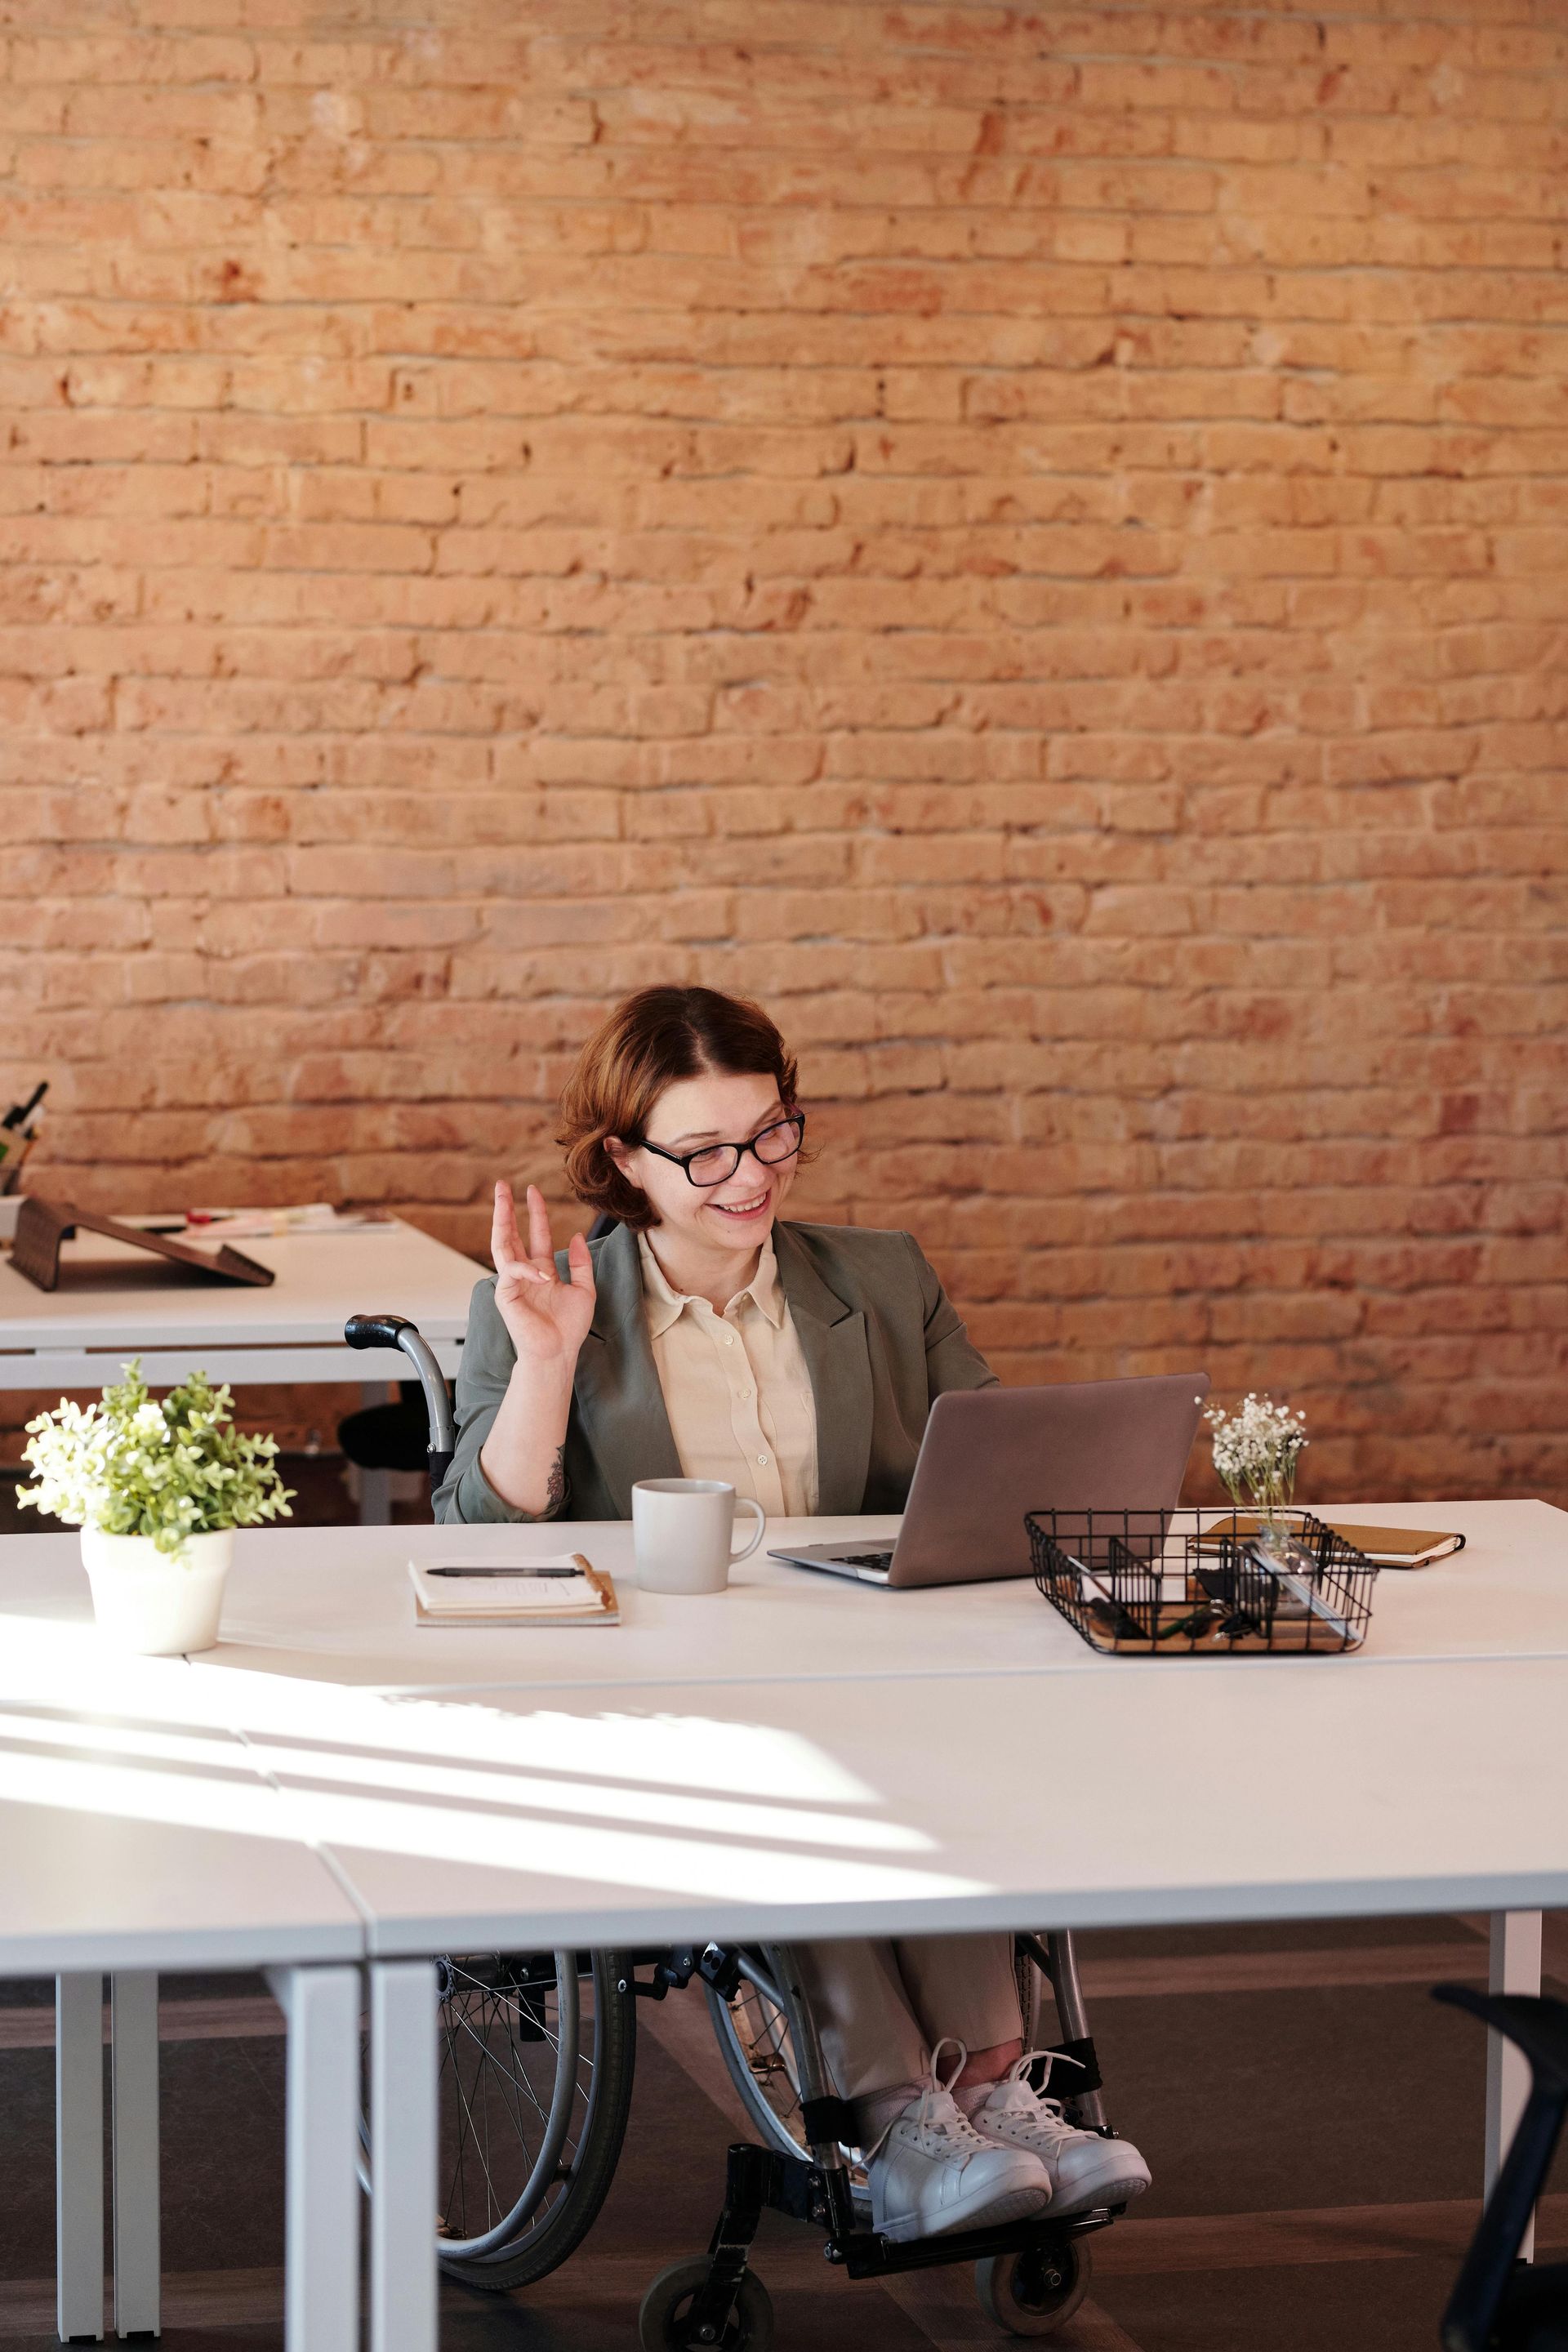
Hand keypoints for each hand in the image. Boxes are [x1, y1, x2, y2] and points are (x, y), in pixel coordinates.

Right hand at [489, 1181, 596, 1376]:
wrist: (558, 1353)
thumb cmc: (569, 1328)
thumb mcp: (584, 1289)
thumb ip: (581, 1263)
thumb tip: (577, 1235)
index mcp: (541, 1271)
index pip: (535, 1235)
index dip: (535, 1213)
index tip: (532, 1191)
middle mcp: (524, 1273)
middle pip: (510, 1234)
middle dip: (505, 1209)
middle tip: (502, 1185)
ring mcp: (512, 1283)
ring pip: (501, 1245)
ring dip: (501, 1220)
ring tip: (502, 1199)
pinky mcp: (505, 1295)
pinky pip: (512, 1272)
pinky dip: (528, 1270)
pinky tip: (544, 1274)